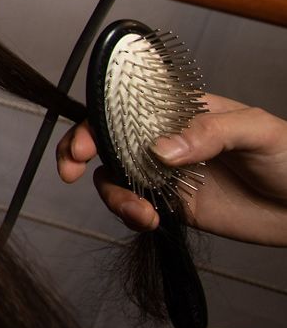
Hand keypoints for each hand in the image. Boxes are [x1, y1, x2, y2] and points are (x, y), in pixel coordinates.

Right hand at [57, 94, 286, 245]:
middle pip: (107, 139)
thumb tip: (160, 149)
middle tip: (71, 169)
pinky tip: (147, 221)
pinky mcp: (173, 206)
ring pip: (115, 176)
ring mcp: (166, 173)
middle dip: (80, 151)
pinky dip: (130, 215)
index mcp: (179, 110)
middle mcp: (165, 139)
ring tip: (137, 213)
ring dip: (111, 193)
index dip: (97, 119)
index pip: (127, 105)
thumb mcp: (256, 130)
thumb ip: (208, 133)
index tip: (86, 143)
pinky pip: (136, 207)